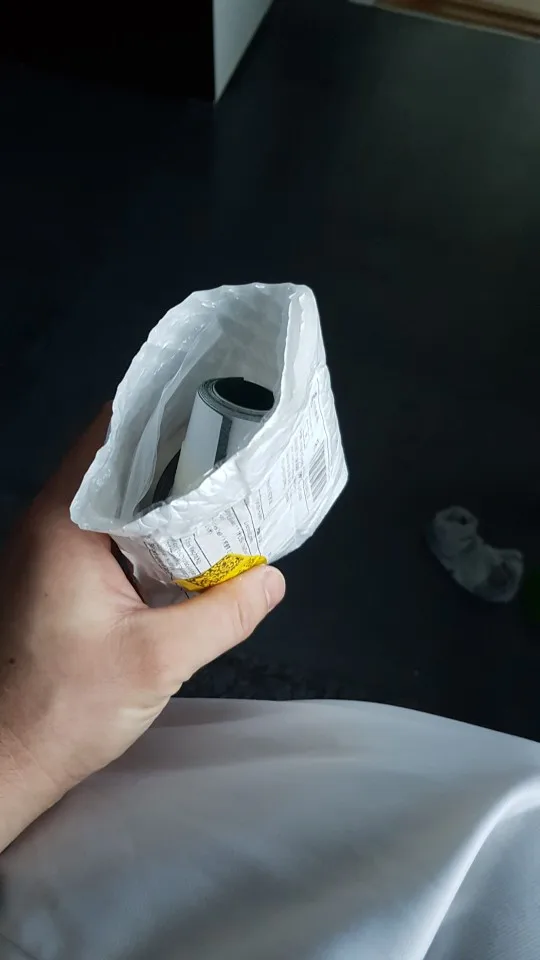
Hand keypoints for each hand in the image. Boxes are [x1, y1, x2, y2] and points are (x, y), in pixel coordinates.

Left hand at [0, 408, 284, 849]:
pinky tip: (189, 543)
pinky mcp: (57, 578)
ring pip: (114, 498)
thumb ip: (223, 613)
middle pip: (116, 462)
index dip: (165, 412)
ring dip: (164, 494)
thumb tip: (273, 578)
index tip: (218, 405)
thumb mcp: (158, 660)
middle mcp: (50, 522)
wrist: (4, 761)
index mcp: (64, 521)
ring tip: (225, 487)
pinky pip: (109, 533)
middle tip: (238, 447)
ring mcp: (49, 550)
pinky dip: (148, 529)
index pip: (111, 434)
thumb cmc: (67, 707)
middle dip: (177, 453)